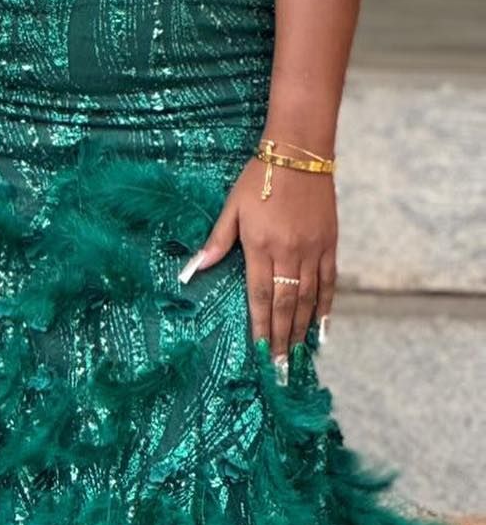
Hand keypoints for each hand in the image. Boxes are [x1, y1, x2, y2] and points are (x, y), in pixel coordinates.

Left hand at [181, 156, 337, 368]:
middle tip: (281, 370)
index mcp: (261, 246)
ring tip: (297, 356)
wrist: (299, 154)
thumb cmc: (258, 177)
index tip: (259, 353)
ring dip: (301, 330)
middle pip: (285, 305)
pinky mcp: (330, 245)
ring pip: (309, 299)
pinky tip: (322, 330)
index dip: (259, 326)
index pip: (259, 296)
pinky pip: (330, 283)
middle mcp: (289, 253)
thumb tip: (195, 269)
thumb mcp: (232, 207)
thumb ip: (217, 241)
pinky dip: (327, 308)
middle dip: (281, 339)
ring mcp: (313, 251)